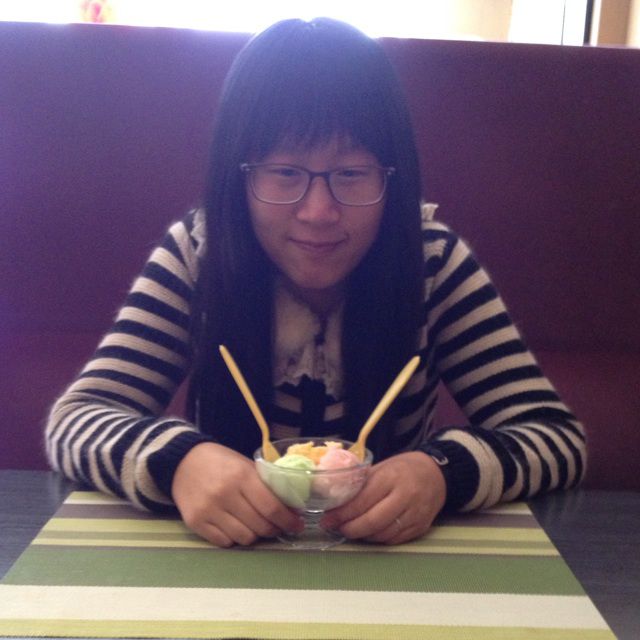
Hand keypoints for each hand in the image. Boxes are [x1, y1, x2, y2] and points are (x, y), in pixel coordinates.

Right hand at [172, 442, 302, 546]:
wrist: (183, 462)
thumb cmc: (221, 463)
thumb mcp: (245, 465)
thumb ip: (265, 485)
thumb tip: (291, 508)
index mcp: (242, 476)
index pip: (271, 507)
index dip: (287, 520)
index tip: (297, 525)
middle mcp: (225, 494)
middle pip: (260, 526)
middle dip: (274, 529)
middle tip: (278, 526)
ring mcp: (209, 510)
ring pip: (244, 538)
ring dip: (255, 535)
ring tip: (256, 526)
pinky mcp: (195, 523)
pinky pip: (224, 542)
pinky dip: (234, 538)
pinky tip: (236, 527)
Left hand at [321, 451, 445, 543]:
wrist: (437, 474)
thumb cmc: (404, 468)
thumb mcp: (382, 467)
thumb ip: (362, 483)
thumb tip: (334, 498)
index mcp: (391, 477)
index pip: (363, 500)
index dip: (342, 513)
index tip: (327, 518)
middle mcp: (405, 496)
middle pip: (373, 521)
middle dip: (350, 528)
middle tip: (336, 528)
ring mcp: (415, 514)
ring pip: (383, 534)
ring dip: (363, 536)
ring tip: (350, 530)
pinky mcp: (421, 527)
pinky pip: (395, 539)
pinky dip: (378, 538)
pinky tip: (369, 533)